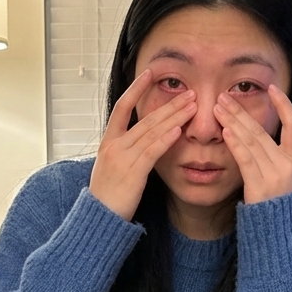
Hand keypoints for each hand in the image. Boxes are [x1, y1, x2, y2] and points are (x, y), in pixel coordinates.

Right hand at [89, 69, 197, 219]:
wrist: (98, 218)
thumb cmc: (107, 197)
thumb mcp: (110, 168)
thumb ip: (124, 151)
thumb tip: (140, 141)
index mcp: (107, 142)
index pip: (122, 108)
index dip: (136, 89)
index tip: (149, 74)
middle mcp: (114, 146)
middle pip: (145, 119)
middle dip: (169, 105)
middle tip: (189, 93)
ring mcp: (122, 158)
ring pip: (151, 132)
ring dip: (174, 117)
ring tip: (192, 106)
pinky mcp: (132, 173)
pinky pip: (151, 151)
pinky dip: (166, 139)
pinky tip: (179, 130)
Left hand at [214, 84, 291, 204]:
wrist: (277, 232)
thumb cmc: (275, 205)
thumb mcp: (282, 178)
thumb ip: (272, 156)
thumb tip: (254, 135)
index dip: (284, 104)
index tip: (272, 88)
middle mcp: (286, 164)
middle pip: (262, 130)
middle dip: (241, 112)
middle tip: (225, 97)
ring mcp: (274, 175)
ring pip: (252, 142)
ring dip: (233, 123)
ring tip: (219, 109)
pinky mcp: (259, 186)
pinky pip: (246, 160)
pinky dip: (235, 144)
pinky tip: (226, 131)